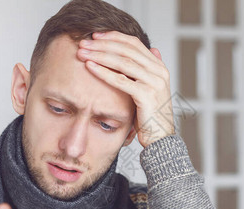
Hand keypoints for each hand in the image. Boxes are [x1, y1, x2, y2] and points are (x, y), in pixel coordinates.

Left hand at [77, 31, 173, 147]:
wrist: (160, 138)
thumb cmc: (150, 116)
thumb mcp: (150, 89)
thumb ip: (149, 70)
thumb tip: (154, 49)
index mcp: (159, 67)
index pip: (134, 43)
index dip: (114, 37)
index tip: (95, 36)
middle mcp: (159, 72)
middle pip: (127, 50)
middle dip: (103, 44)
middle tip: (83, 42)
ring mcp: (154, 82)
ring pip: (123, 62)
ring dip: (100, 55)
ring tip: (82, 53)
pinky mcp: (146, 95)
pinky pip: (121, 80)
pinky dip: (103, 72)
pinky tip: (90, 67)